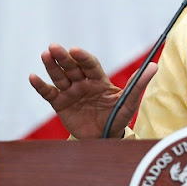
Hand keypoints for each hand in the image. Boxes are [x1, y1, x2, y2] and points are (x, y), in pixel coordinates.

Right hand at [29, 43, 157, 138]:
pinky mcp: (60, 104)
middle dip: (64, 57)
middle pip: (72, 67)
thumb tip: (154, 66)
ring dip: (52, 66)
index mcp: (99, 79)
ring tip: (45, 54)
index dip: (83, 57)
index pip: (90, 65)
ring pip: (60, 77)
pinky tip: (32, 77)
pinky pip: (49, 93)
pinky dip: (40, 86)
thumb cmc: (118, 116)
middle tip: (54, 47)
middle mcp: (83, 82)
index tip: (75, 49)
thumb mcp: (129, 101)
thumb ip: (138, 84)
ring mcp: (71, 92)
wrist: (104, 137)